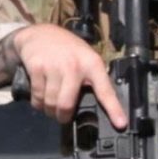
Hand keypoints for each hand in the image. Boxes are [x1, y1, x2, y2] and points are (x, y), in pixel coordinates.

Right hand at [10, 23, 125, 127]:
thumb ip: (91, 79)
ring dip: (49, 110)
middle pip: (67, 105)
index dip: (113, 109)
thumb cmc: (66, 50)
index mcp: (92, 64)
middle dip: (63, 116)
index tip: (120, 124)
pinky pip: (37, 96)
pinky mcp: (37, 67)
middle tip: (62, 116)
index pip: (105, 91)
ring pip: (50, 103)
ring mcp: (54, 66)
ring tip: (50, 105)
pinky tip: (41, 95)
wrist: (39, 33)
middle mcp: (74, 65)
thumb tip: (98, 107)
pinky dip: (37, 102)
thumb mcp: (85, 58)